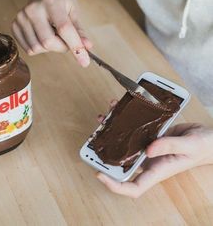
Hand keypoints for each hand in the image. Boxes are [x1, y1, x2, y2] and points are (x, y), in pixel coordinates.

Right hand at [12, 0, 91, 66]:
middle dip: (61, 48)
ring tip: (53, 35)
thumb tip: (87, 46)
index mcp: (52, 2)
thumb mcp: (74, 13)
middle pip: (48, 42)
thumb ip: (80, 32)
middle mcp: (33, 8)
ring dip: (50, 49)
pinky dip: (39, 49)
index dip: (76, 47)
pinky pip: (29, 49)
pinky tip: (43, 37)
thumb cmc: (61, 3)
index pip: (64, 29)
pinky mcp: (15, 26)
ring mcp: (22, 17)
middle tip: (65, 41)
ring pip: (38, 48)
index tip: (84, 62)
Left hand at [96, 100, 212, 197]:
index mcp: (157, 169)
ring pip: (125, 143)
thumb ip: (170, 146)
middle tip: (95, 140)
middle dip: (106, 153)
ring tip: (104, 118)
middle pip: (123, 163)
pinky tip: (119, 110)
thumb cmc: (202, 147)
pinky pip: (133, 130)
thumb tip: (147, 150)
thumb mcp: (189, 146)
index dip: (115, 185)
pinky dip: (125, 121)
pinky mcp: (149, 136)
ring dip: (112, 132)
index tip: (99, 174)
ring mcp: (148, 147)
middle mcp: (149, 160)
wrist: (206, 138)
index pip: (133, 186)